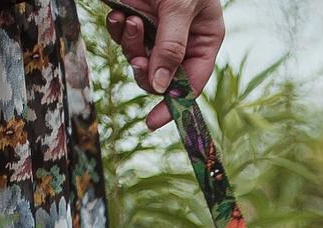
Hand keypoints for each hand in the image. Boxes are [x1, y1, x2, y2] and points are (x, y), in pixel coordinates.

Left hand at [105, 1, 225, 130]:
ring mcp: (156, 29)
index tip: (153, 120)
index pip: (191, 83)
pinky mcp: (133, 16)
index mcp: (204, 40)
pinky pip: (123, 37)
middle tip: (136, 62)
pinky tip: (119, 13)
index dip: (173, 105)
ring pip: (140, 59)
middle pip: (162, 77)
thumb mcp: (180, 9)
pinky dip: (118, 30)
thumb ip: (171, 47)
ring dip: (130, 46)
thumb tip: (158, 87)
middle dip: (146, 71)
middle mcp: (182, 39)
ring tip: (127, 20)